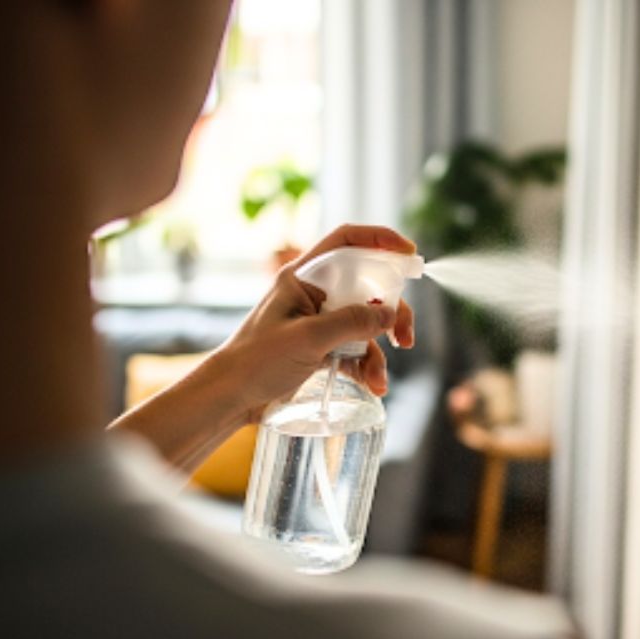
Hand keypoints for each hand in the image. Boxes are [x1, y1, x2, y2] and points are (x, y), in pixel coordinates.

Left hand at [217, 224, 416, 419]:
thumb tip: (390, 315)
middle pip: (367, 288)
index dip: (380, 240)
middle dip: (392, 312)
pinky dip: (367, 367)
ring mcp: (318, 322)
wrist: (229, 398)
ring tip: (379, 378)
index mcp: (303, 277)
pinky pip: (355, 350)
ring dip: (379, 351)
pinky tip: (373, 385)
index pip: (346, 242)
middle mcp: (313, 294)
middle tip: (404, 335)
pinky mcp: (321, 348)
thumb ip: (351, 323)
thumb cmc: (256, 360)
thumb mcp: (308, 338)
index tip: (410, 254)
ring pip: (365, 325)